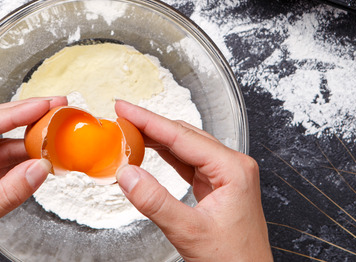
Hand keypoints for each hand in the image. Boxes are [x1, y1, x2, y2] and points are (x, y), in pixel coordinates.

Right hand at [114, 100, 272, 261]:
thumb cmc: (233, 261)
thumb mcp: (189, 232)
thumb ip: (156, 202)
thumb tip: (129, 175)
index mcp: (233, 169)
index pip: (182, 137)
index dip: (149, 121)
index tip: (125, 109)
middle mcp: (233, 167)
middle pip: (185, 136)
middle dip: (151, 125)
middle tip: (122, 117)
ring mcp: (227, 176)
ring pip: (186, 148)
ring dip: (157, 140)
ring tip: (130, 132)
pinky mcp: (219, 187)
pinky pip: (189, 164)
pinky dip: (167, 156)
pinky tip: (151, 151)